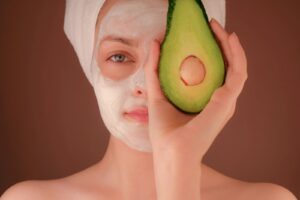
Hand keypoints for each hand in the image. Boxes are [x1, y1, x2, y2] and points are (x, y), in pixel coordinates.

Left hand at [144, 18, 247, 162]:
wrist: (171, 154)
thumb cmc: (165, 132)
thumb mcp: (157, 94)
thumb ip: (154, 70)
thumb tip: (154, 43)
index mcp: (206, 101)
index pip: (213, 71)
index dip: (210, 50)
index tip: (200, 34)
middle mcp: (219, 101)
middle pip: (226, 66)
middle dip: (221, 44)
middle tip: (211, 26)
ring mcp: (226, 101)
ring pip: (236, 66)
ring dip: (230, 45)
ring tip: (218, 28)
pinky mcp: (227, 102)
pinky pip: (238, 72)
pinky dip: (236, 54)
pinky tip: (228, 39)